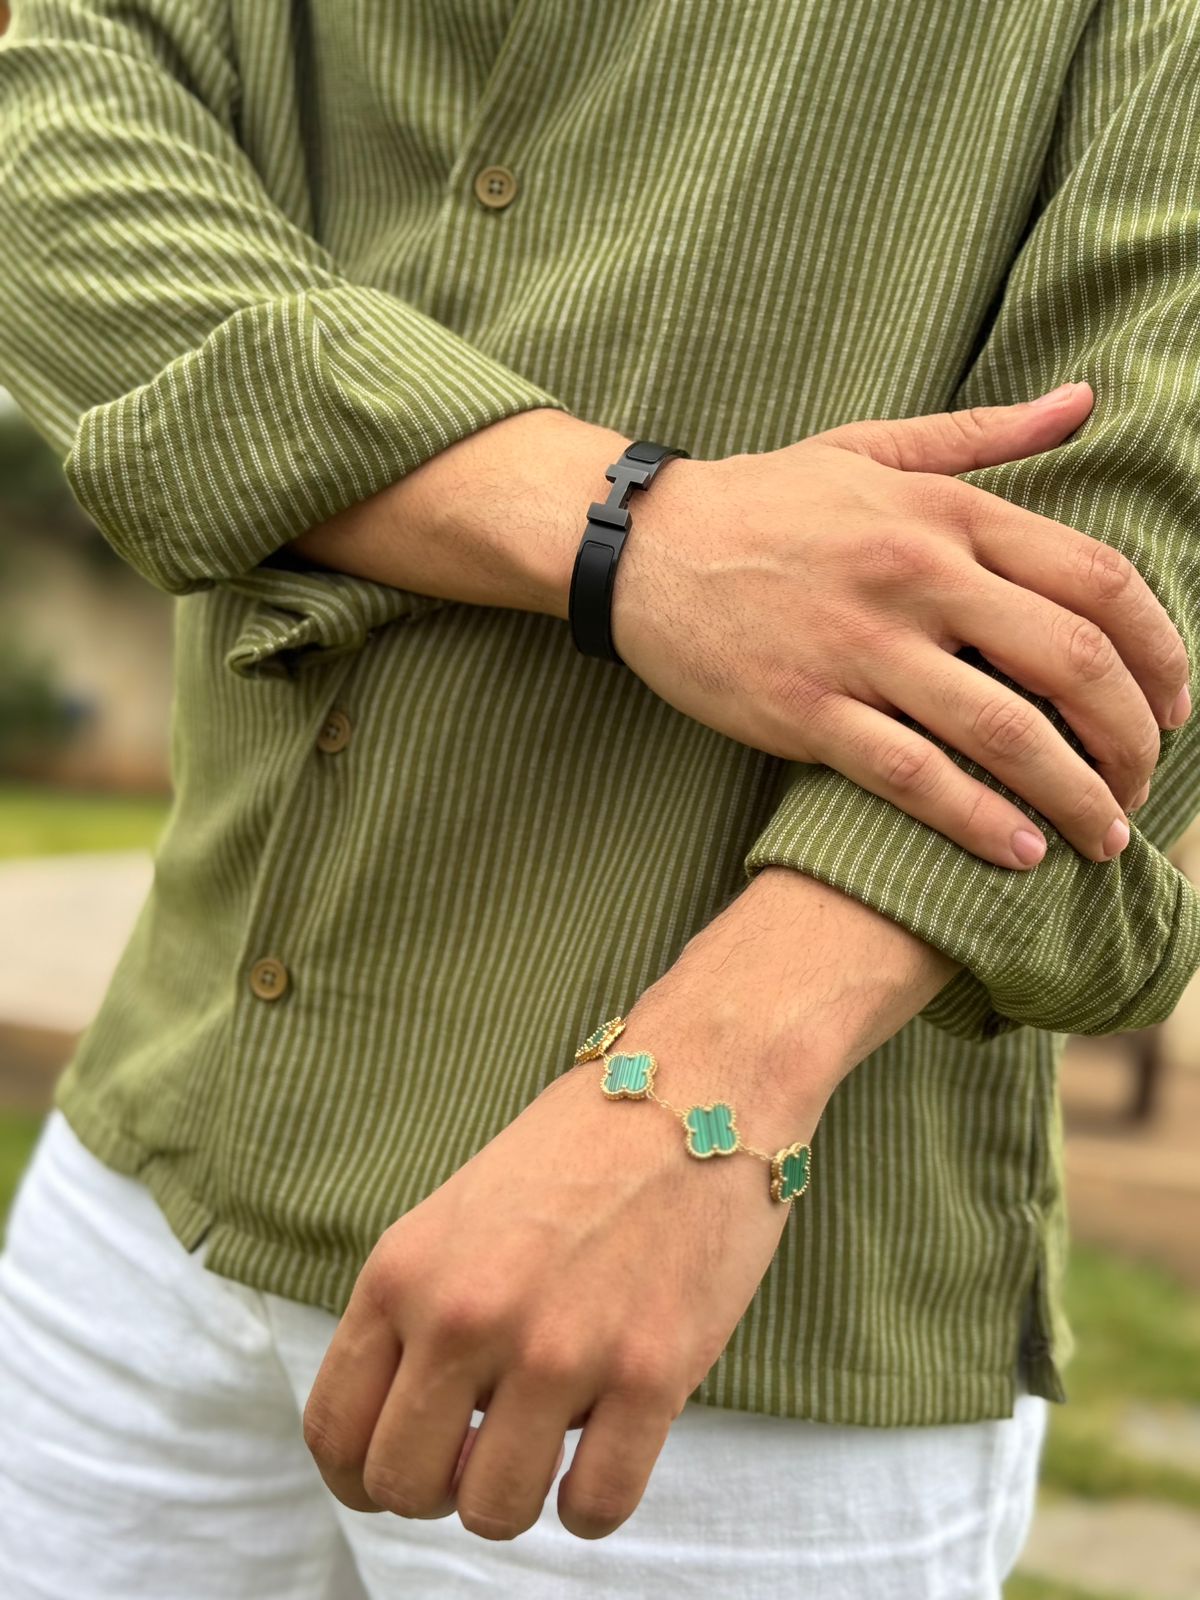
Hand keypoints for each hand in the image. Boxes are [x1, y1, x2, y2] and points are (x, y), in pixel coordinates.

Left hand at [301, 1031, 807, 1541]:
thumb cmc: (581, 1148)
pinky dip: (593, 1506)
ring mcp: (559, 1349)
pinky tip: (607, 1457)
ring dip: (519, 1498)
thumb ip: (423, 1311)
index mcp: (404, 1271)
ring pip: (494, 1511)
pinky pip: (597, 1508)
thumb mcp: (460, 1214)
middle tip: (481, 1457)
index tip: (400, 1475)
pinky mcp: (651, 1373)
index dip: (359, 1477)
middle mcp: (467, 1316)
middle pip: (403, 1486)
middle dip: (438, 1492)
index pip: (334, 1429)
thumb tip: (417, 1428)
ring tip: (550, 1448)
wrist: (698, 1086)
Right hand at [614, 382, 1190, 867]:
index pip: (1095, 577)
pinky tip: (1020, 850)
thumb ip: (985, 435)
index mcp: (944, 512)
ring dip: (1075, 794)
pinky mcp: (804, 709)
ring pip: (1003, 730)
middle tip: (1146, 783)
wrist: (642, 546)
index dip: (1159, 648)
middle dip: (1131, 735)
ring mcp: (860, 647)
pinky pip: (913, 775)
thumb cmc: (764, 500)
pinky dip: (979, 819)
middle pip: (1069, 660)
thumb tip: (1086, 403)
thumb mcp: (874, 448)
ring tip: (1104, 837)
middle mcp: (916, 576)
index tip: (1176, 702)